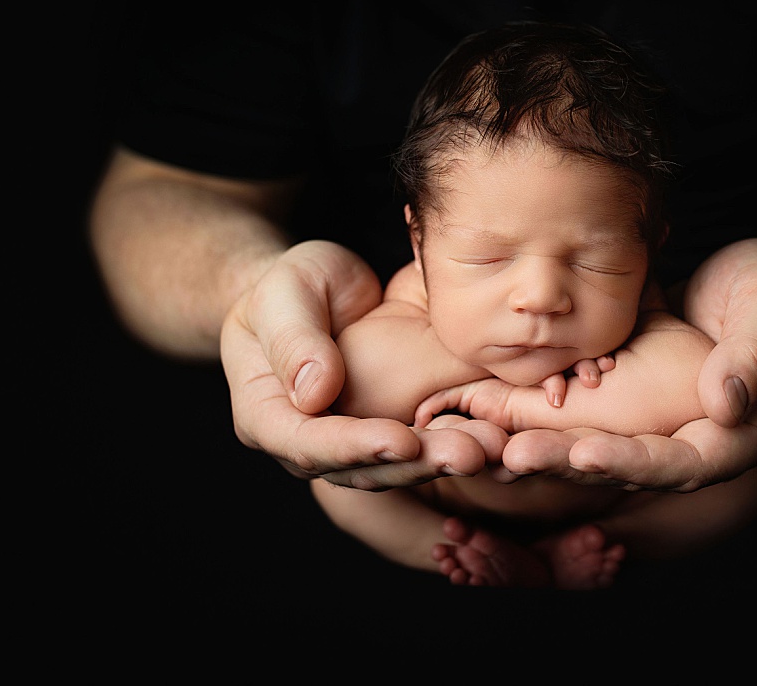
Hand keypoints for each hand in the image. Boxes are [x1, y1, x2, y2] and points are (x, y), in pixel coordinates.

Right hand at [220, 241, 503, 489]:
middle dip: (415, 465)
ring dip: (441, 459)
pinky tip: (490, 435)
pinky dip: (449, 440)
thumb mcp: (283, 295)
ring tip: (488, 448)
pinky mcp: (381, 428)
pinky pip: (414, 443)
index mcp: (265, 416)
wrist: (307, 291)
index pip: (306, 445)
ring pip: (392, 466)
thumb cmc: (285, 287)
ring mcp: (346, 441)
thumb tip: (313, 394)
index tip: (400, 441)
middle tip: (467, 454)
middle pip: (358, 468)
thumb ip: (294, 340)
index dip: (353, 447)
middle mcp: (306, 443)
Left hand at [499, 238, 756, 492]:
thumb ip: (756, 355)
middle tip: (514, 457)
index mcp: (748, 433)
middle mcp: (703, 440)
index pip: (690, 463)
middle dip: (573, 464)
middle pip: (635, 466)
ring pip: (608, 444)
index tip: (586, 453)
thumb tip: (724, 406)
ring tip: (494, 444)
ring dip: (552, 445)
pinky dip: (552, 413)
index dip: (636, 462)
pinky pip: (597, 411)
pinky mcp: (643, 398)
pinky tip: (501, 409)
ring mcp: (670, 422)